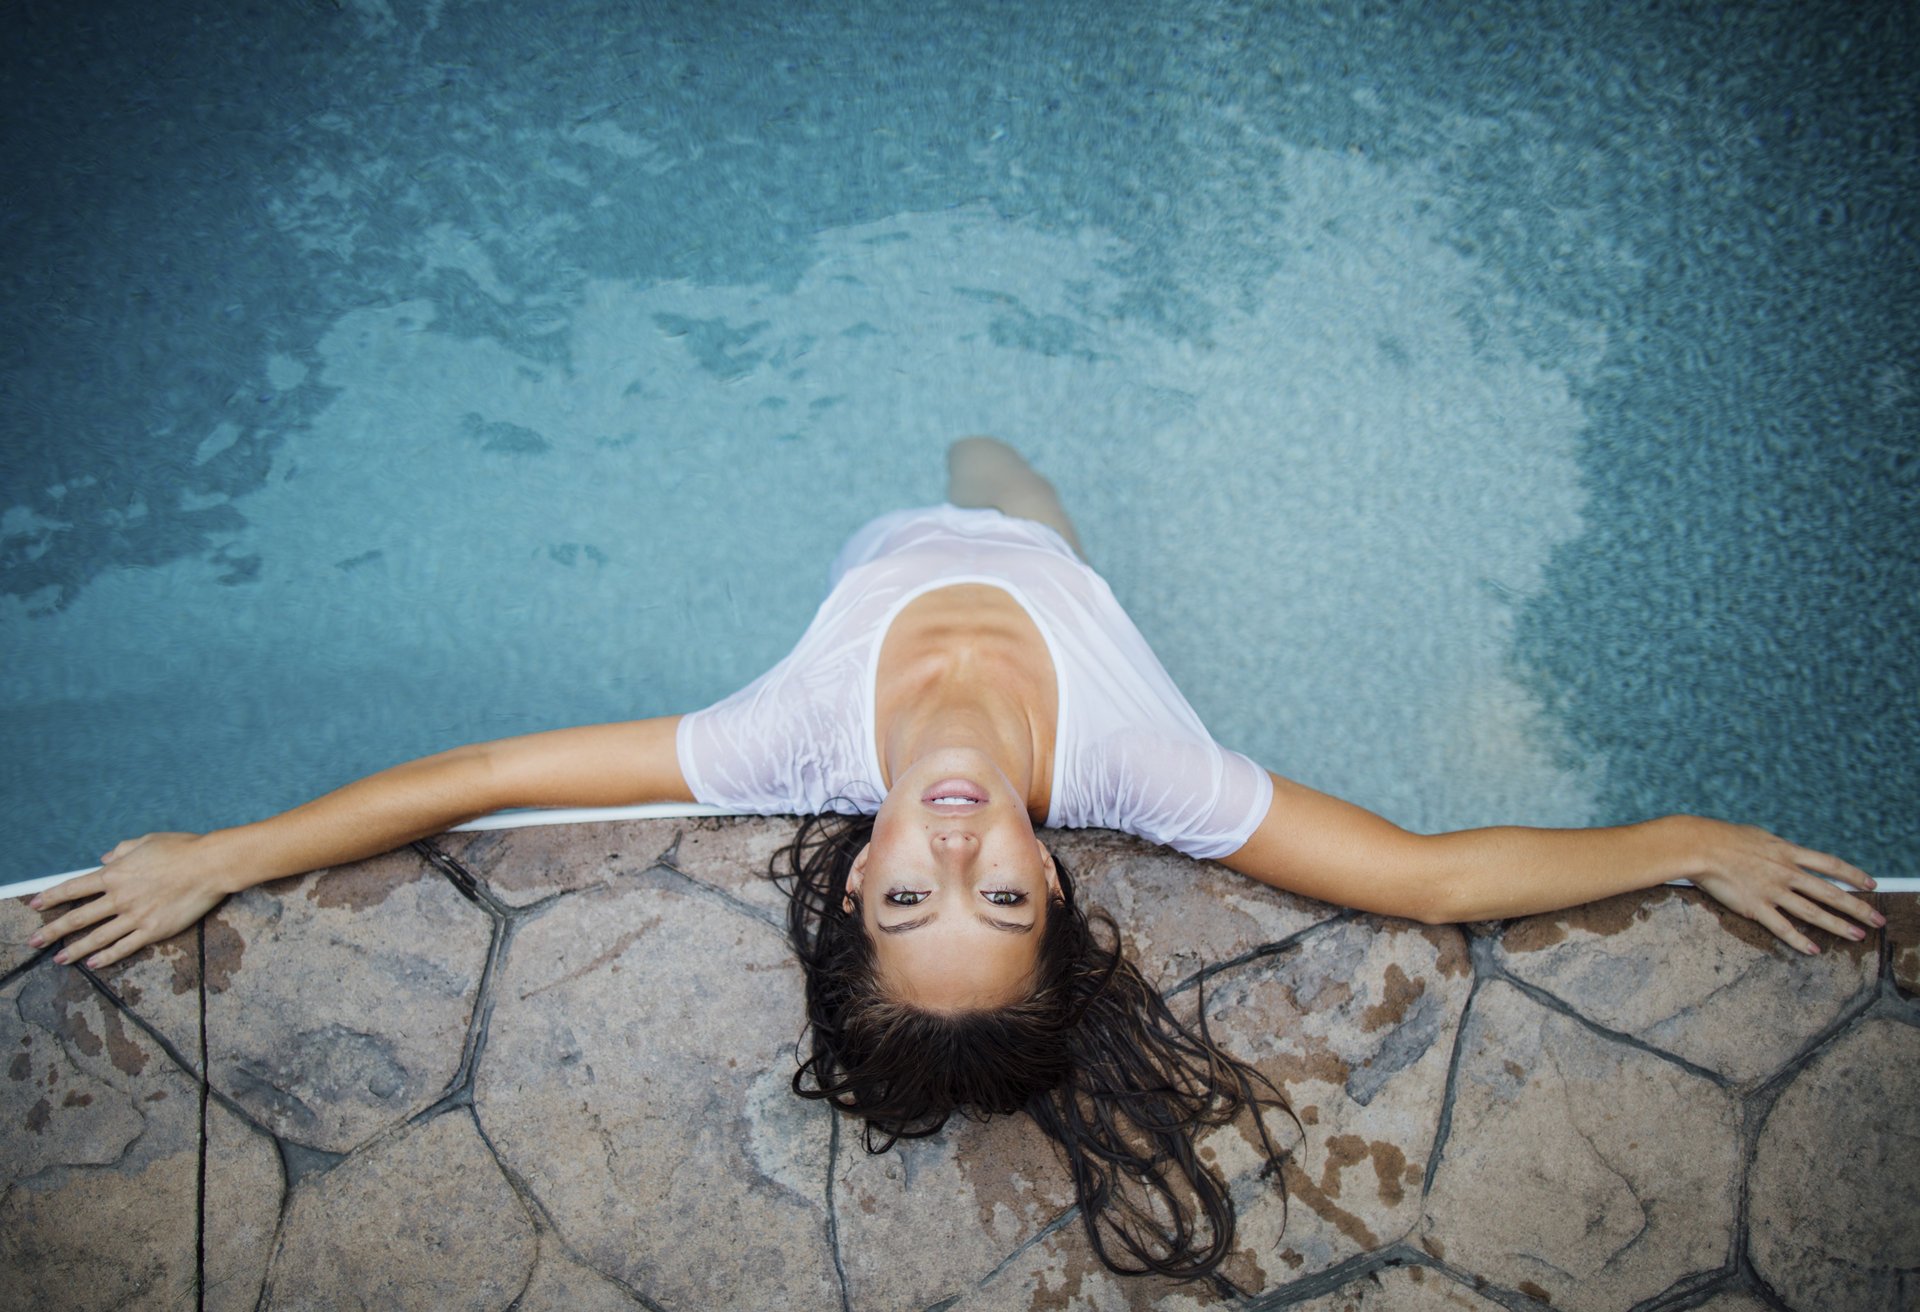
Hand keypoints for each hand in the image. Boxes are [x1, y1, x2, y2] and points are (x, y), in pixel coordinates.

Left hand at [27, 832, 231, 969]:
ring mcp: (135, 916)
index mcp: (115, 873)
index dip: (51, 896)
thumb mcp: (147, 841)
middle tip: (33, 941)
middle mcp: (119, 897)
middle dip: (52, 930)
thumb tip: (104, 856)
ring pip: (96, 937)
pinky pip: (124, 947)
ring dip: (74, 949)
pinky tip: (93, 963)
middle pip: (78, 917)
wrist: (211, 865)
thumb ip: (121, 849)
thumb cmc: (182, 848)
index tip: (34, 905)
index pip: (74, 888)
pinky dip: (107, 956)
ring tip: (58, 960)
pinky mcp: (153, 930)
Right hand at [1670, 816, 1882, 954]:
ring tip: (1858, 936)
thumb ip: (1777, 848)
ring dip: (1838, 926)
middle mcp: (1786, 873)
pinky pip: (1782, 927)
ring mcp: (1772, 891)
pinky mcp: (1755, 907)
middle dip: (1857, 907)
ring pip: (1812, 912)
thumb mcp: (1759, 836)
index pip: (1830, 864)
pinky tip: (1813, 950)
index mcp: (1788, 852)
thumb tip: (1787, 852)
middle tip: (1878, 920)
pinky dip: (1799, 940)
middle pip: (1830, 893)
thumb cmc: (1723, 837)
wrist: (1699, 845)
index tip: (1871, 884)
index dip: (1853, 875)